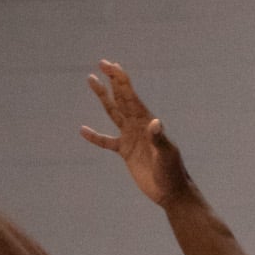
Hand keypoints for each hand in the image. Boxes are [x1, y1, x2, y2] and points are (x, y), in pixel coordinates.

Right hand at [80, 61, 190, 206]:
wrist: (170, 191)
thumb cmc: (171, 172)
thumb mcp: (166, 154)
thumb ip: (159, 138)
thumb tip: (154, 123)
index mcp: (147, 121)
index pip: (131, 96)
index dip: (121, 80)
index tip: (110, 66)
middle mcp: (137, 125)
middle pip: (121, 98)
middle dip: (112, 80)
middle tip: (101, 64)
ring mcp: (130, 137)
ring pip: (113, 112)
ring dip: (103, 98)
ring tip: (92, 81)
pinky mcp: (125, 152)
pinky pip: (107, 141)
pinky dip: (95, 136)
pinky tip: (83, 130)